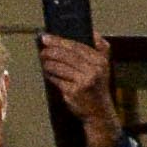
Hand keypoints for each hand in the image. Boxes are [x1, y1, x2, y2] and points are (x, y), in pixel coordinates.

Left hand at [37, 31, 113, 146]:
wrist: (100, 113)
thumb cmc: (98, 88)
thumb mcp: (105, 68)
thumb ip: (101, 50)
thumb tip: (93, 33)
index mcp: (101, 62)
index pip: (77, 46)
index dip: (59, 41)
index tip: (46, 37)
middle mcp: (94, 71)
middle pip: (66, 55)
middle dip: (50, 50)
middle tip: (42, 49)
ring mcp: (84, 81)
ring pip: (58, 66)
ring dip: (47, 63)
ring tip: (44, 61)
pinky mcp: (74, 91)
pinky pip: (56, 79)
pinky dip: (50, 75)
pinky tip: (49, 74)